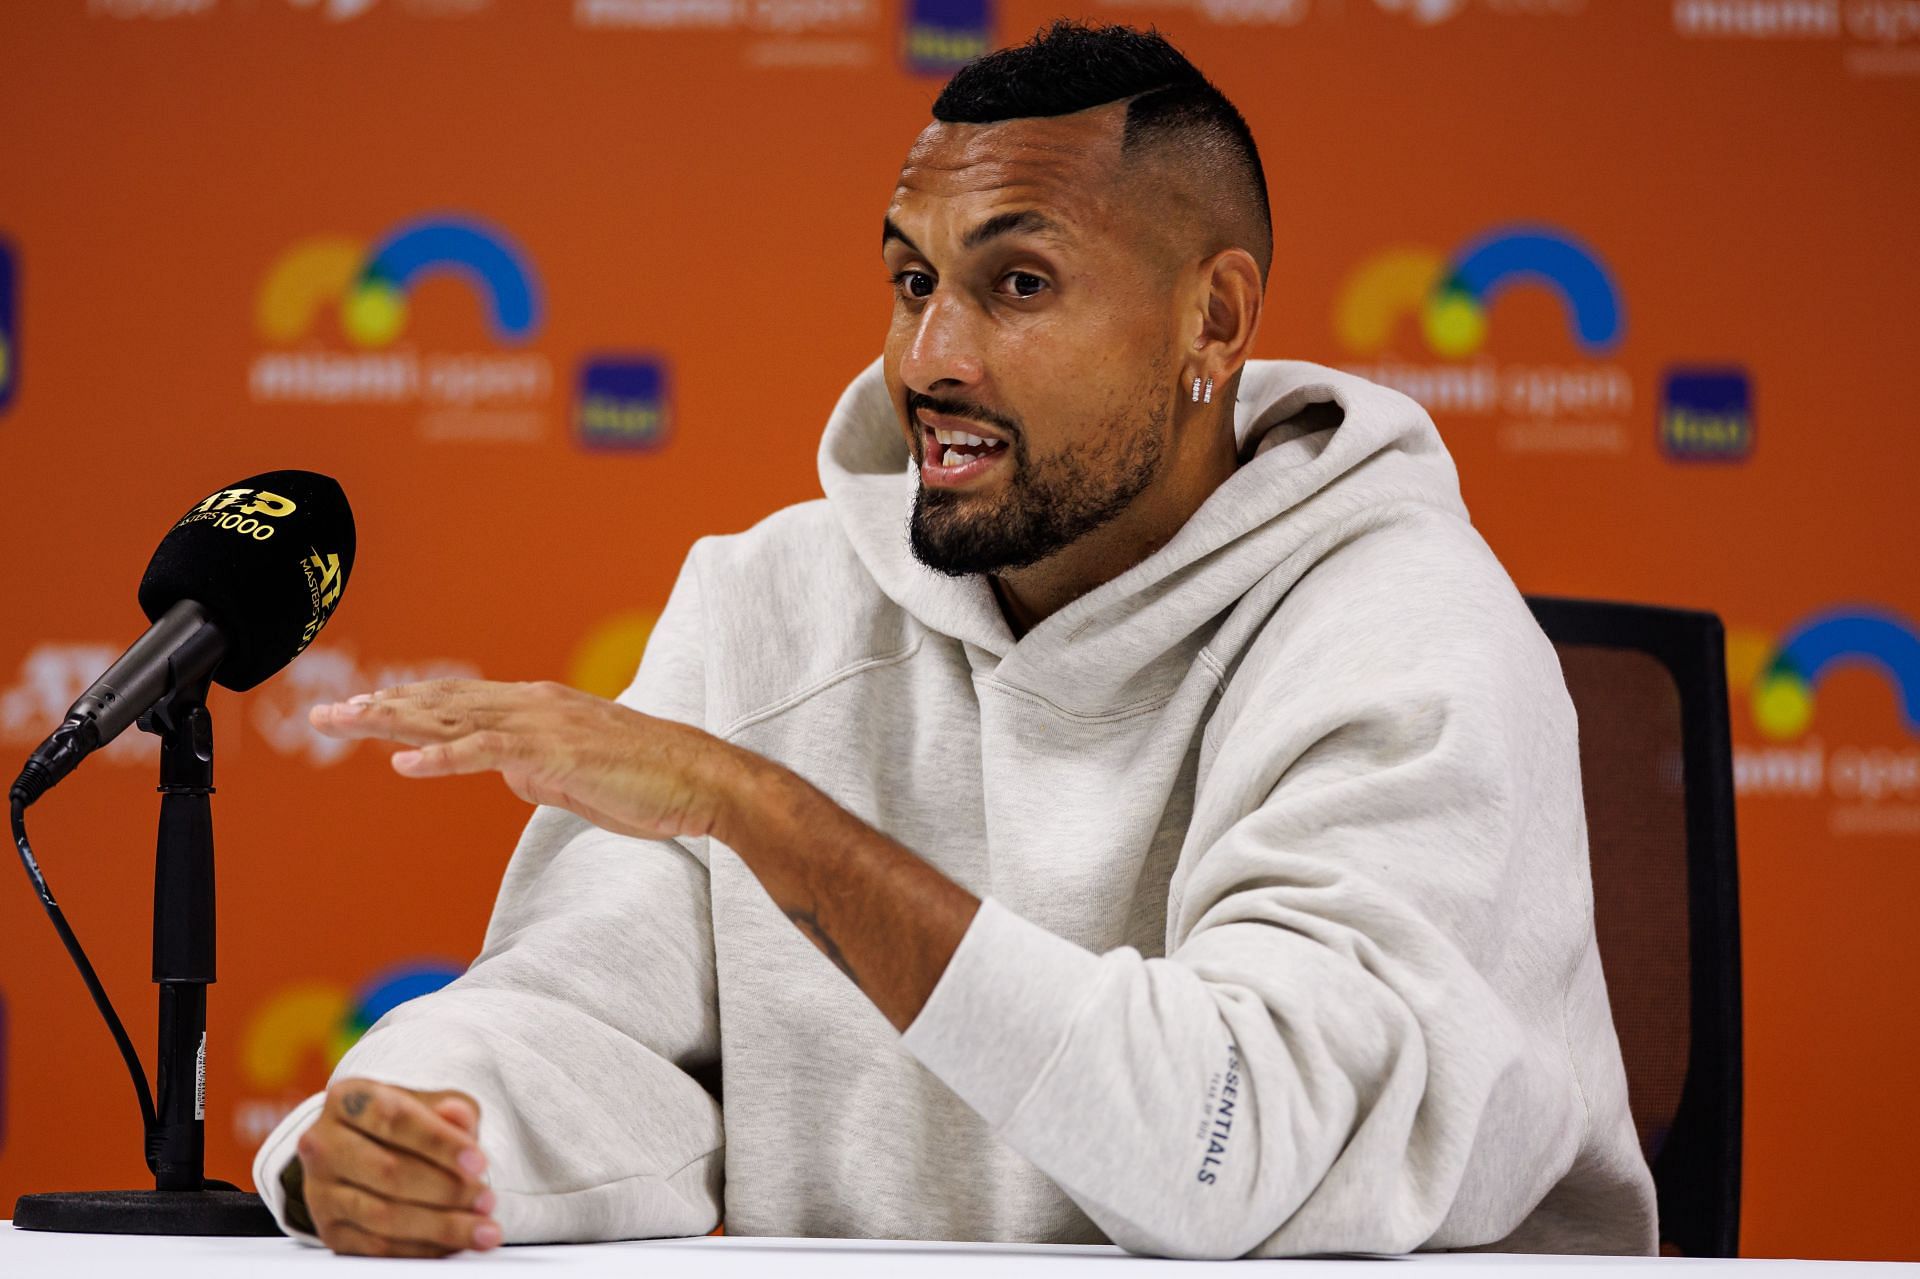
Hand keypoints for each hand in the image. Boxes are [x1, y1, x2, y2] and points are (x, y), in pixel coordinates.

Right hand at [293, 1078, 498, 1256]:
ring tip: (483, 1228)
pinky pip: (378, 1248)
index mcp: (346, 1100)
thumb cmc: (405, 1122)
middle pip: (389, 1171)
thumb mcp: (430, 1104)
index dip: (440, 1143)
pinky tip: (456, 1244)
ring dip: (441, 1226)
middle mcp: (322, 1144)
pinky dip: (423, 1248)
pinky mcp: (330, 1230)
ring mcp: (320, 1191)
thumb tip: (460, 1116)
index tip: (480, 1162)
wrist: (364, 1150)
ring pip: (384, 1216)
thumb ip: (448, 1109)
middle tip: (488, 1199)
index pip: (395, 1119)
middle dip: (447, 1189)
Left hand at [310, 680, 746, 840]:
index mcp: (537, 708)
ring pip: (454, 718)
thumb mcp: (576, 778)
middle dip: (380, 706)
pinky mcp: (555, 754)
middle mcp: (533, 704)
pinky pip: (487, 753)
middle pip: (442, 702)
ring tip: (345, 722)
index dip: (405, 706)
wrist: (700, 781)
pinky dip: (443, 759)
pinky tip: (405, 767)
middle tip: (324, 713)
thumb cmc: (646, 783)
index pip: (457, 704)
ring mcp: (543, 725)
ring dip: (394, 720)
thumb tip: (506, 774)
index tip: (360, 711)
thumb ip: (536, 770)